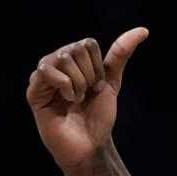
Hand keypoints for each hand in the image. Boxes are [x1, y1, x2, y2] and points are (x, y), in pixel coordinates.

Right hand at [27, 28, 148, 170]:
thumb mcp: (111, 81)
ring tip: (76, 100)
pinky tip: (67, 100)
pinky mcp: (34, 92)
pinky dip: (64, 84)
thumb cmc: (98, 116)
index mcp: (71, 60)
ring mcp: (43, 78)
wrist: (90, 145)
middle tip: (85, 96)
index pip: (87, 44)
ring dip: (78, 83)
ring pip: (62, 58)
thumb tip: (142, 30)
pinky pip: (45, 71)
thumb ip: (120, 54)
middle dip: (89, 76)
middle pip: (75, 49)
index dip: (98, 67)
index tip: (97, 87)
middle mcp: (55, 65)